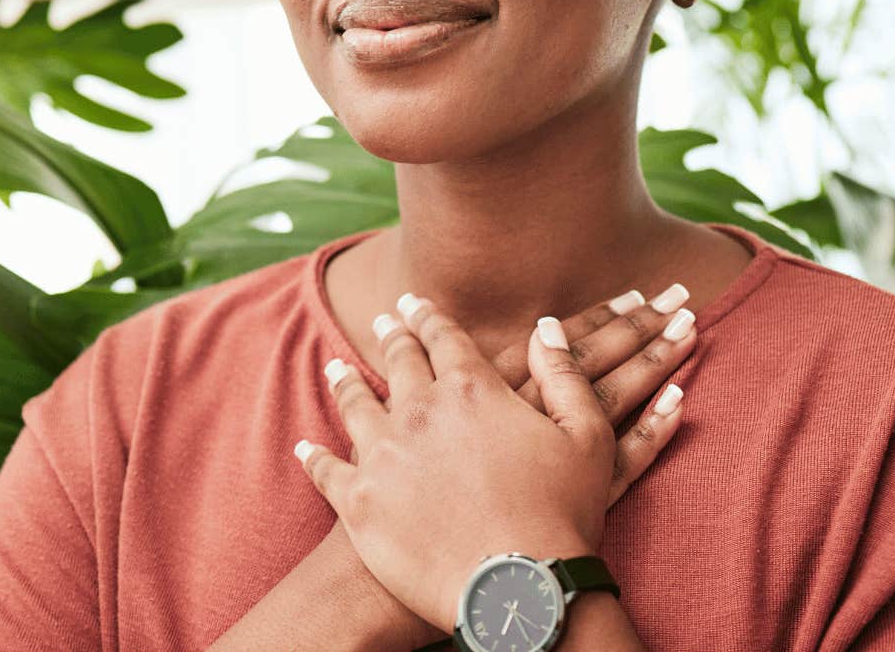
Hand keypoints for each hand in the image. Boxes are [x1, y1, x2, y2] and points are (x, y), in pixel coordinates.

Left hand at [296, 291, 691, 633]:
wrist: (516, 591)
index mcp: (472, 389)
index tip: (416, 303)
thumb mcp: (587, 437)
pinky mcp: (358, 502)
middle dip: (392, 337)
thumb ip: (565, 375)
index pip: (444, 339)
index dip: (429, 318)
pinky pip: (327, 470)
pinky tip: (306, 449)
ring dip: (347, 384)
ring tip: (337, 369)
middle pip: (398, 362)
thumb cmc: (562, 517)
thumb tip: (546, 327)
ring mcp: (383, 455)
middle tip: (384, 321)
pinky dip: (314, 458)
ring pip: (355, 406)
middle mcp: (420, 411)